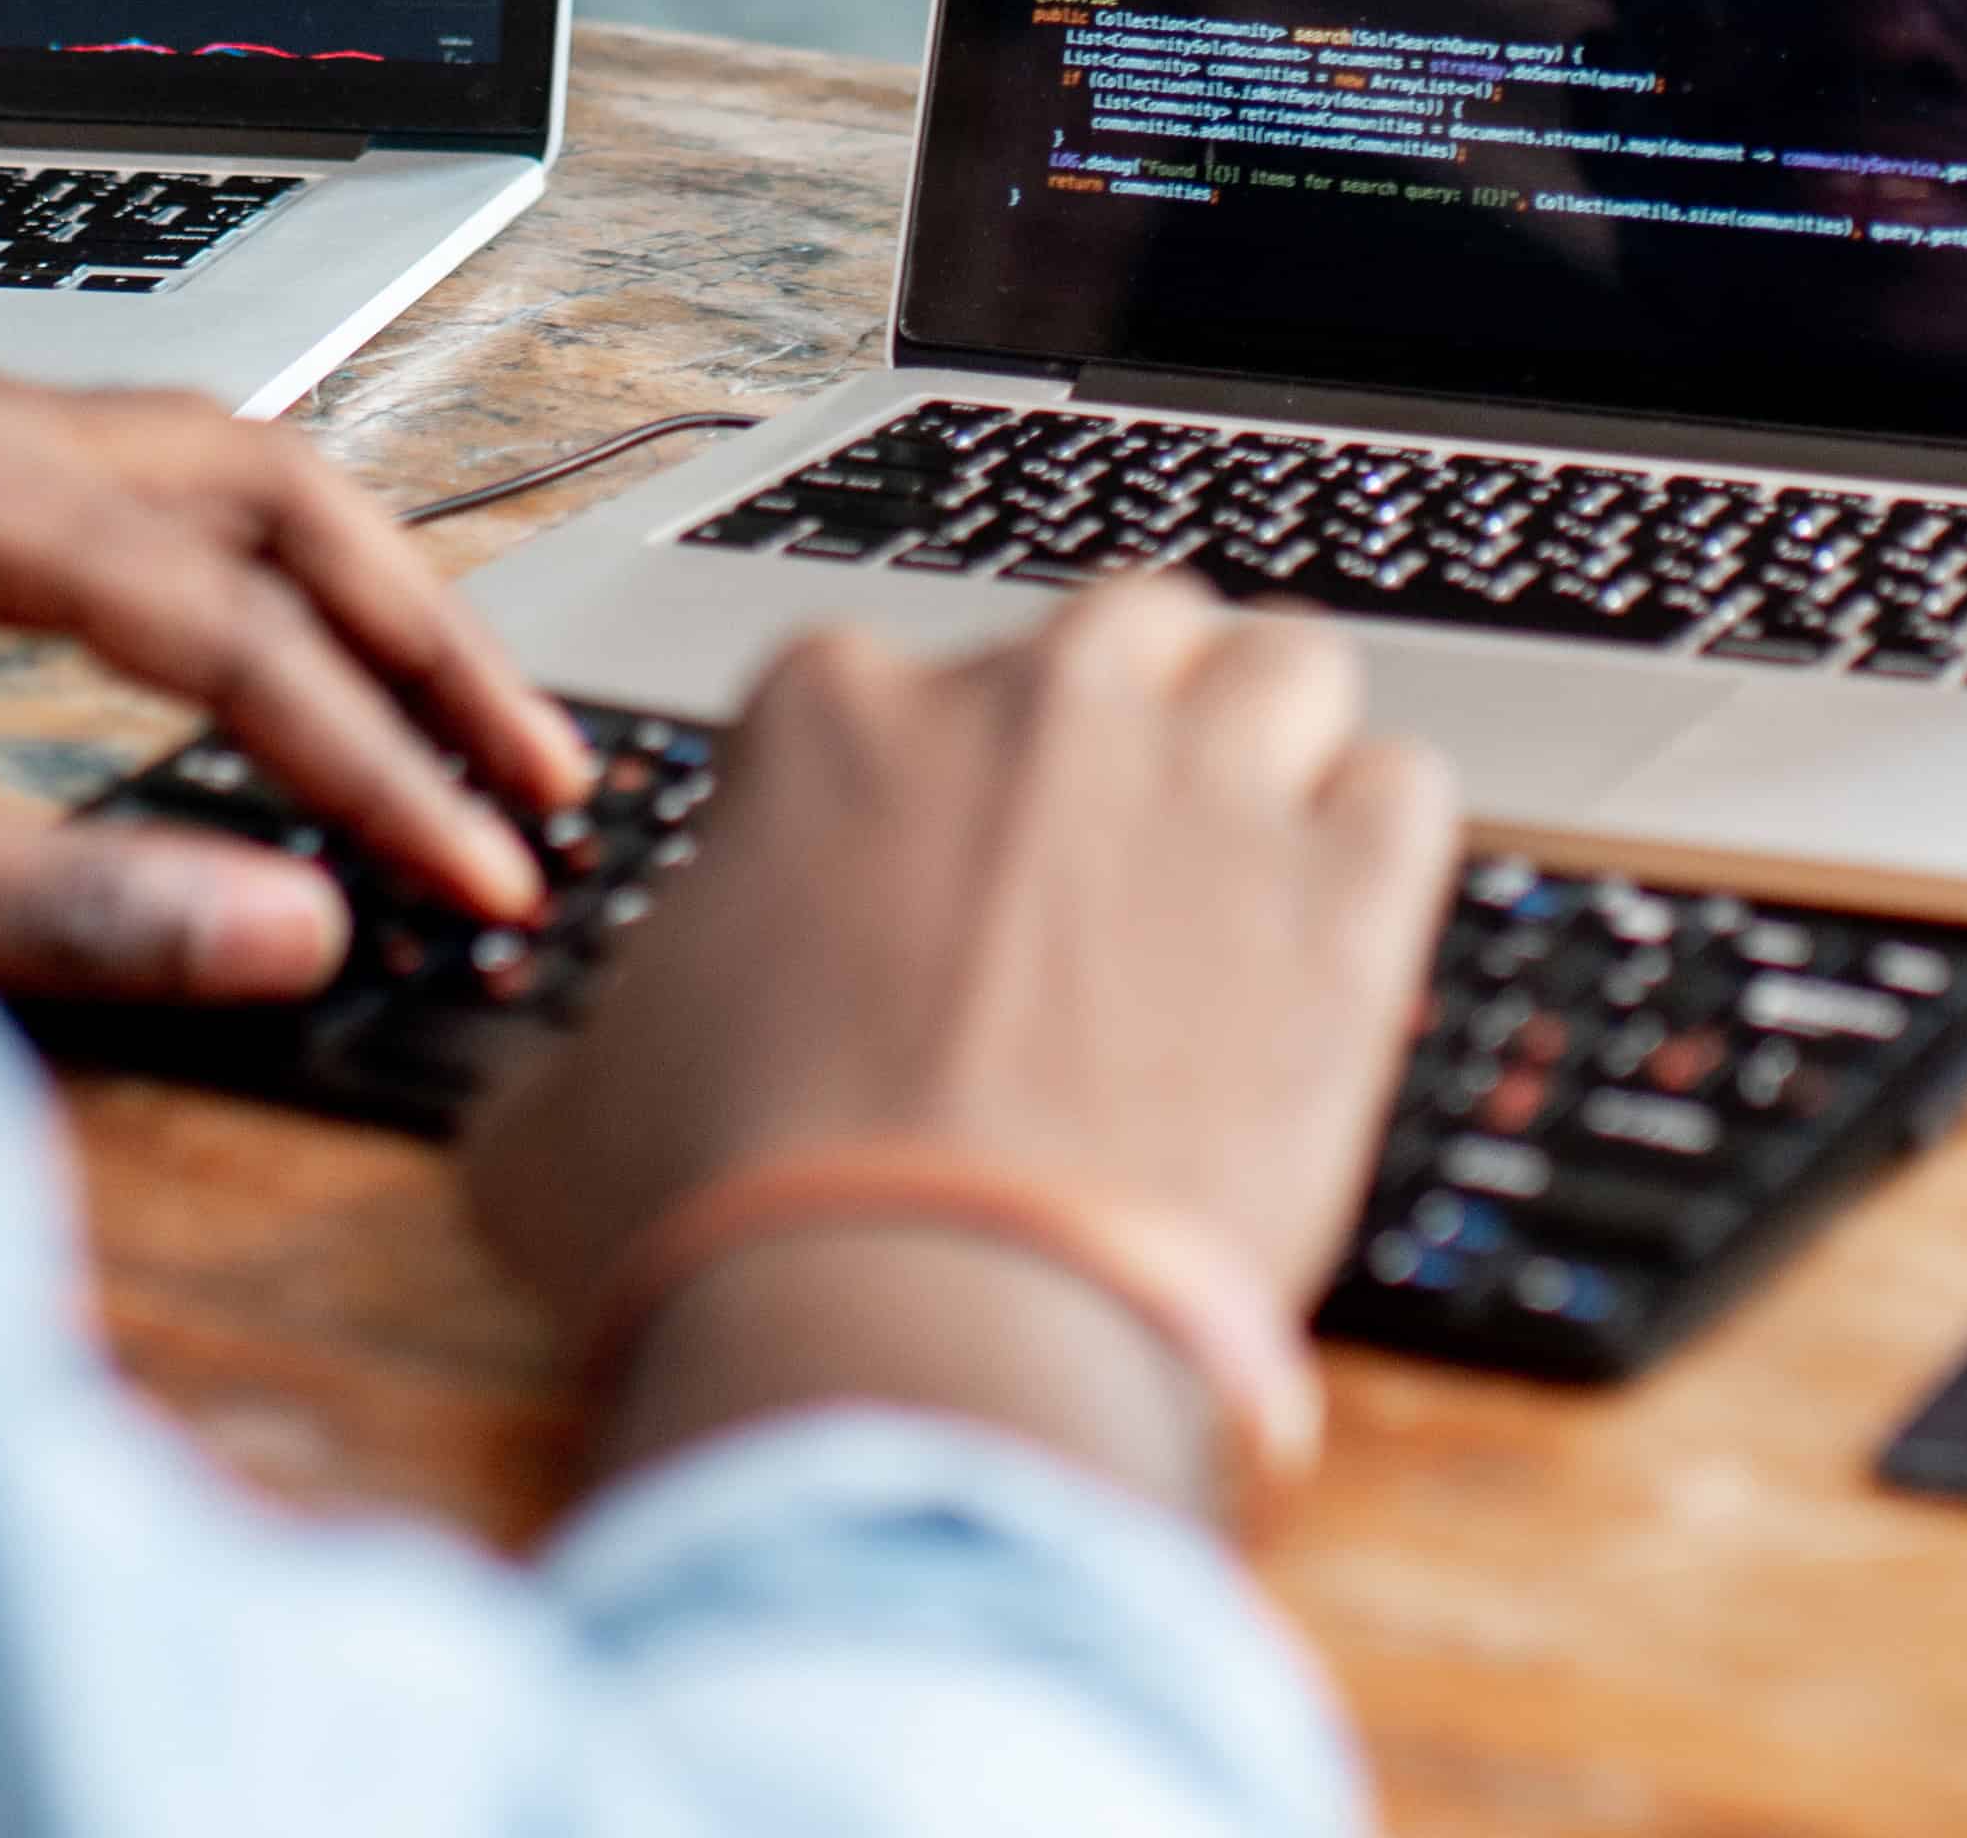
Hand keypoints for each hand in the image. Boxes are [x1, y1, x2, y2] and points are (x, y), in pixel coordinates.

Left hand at [0, 356, 587, 1000]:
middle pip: (268, 489)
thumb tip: (297, 929)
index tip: (482, 876)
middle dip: (419, 635)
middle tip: (536, 776)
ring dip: (348, 596)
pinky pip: (133, 502)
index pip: (235, 622)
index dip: (378, 762)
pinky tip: (291, 670)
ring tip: (461, 727)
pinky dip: (246, 585)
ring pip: (213, 477)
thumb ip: (66, 907)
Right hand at [461, 578, 1454, 1490]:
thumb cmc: (725, 1225)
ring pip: (1285, 665)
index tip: (925, 896)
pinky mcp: (1343, 900)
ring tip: (1243, 876)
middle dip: (1118, 726)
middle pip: (1120, 633)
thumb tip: (566, 1085)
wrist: (909, 1333)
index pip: (898, 685)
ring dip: (1269, 749)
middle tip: (1104, 866)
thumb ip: (579, 1051)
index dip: (917, 794)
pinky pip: (1406, 791)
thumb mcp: (559, 1120)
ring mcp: (1201, 786)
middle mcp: (1032, 706)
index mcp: (835, 718)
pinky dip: (1377, 853)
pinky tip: (1334, 944)